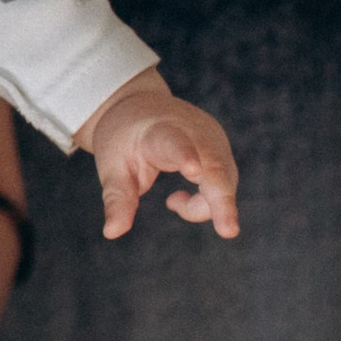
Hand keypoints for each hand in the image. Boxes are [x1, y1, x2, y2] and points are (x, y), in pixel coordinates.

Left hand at [75, 69, 240, 237]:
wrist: (141, 107)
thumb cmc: (124, 138)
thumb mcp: (112, 165)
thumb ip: (117, 198)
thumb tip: (111, 233)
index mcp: (161, 133)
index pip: (175, 144)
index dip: (185, 156)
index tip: (193, 170)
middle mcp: (195, 134)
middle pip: (215, 170)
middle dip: (222, 201)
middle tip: (228, 231)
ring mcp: (214, 141)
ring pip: (223, 185)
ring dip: (200, 206)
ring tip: (172, 202)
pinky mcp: (223, 151)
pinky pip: (224, 186)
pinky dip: (206, 201)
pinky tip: (179, 197)